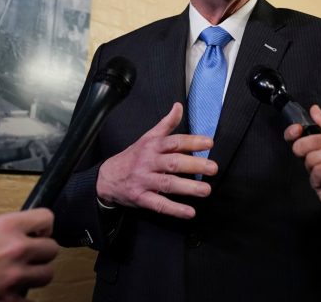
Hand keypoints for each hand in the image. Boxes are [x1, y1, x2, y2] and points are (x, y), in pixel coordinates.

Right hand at [0, 208, 57, 301]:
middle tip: (28, 258)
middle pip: (51, 249)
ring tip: (17, 278)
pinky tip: (4, 295)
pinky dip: (17, 298)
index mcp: (5, 227)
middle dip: (40, 254)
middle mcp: (15, 249)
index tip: (38, 233)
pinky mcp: (8, 301)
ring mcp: (13, 277)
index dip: (43, 227)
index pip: (46, 219)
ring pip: (46, 275)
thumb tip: (8, 237)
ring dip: (34, 276)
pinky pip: (26, 299)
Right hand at [96, 103, 217, 218]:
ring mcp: (144, 181)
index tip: (209, 143)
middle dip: (194, 165)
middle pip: (173, 162)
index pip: (174, 142)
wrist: (107, 178)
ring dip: (188, 188)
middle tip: (213, 168)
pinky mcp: (141, 198)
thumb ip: (166, 124)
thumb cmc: (133, 156)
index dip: (192, 142)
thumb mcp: (147, 138)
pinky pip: (159, 204)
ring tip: (206, 190)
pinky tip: (190, 212)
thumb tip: (178, 106)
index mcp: (152, 146)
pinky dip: (175, 210)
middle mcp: (149, 162)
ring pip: (168, 184)